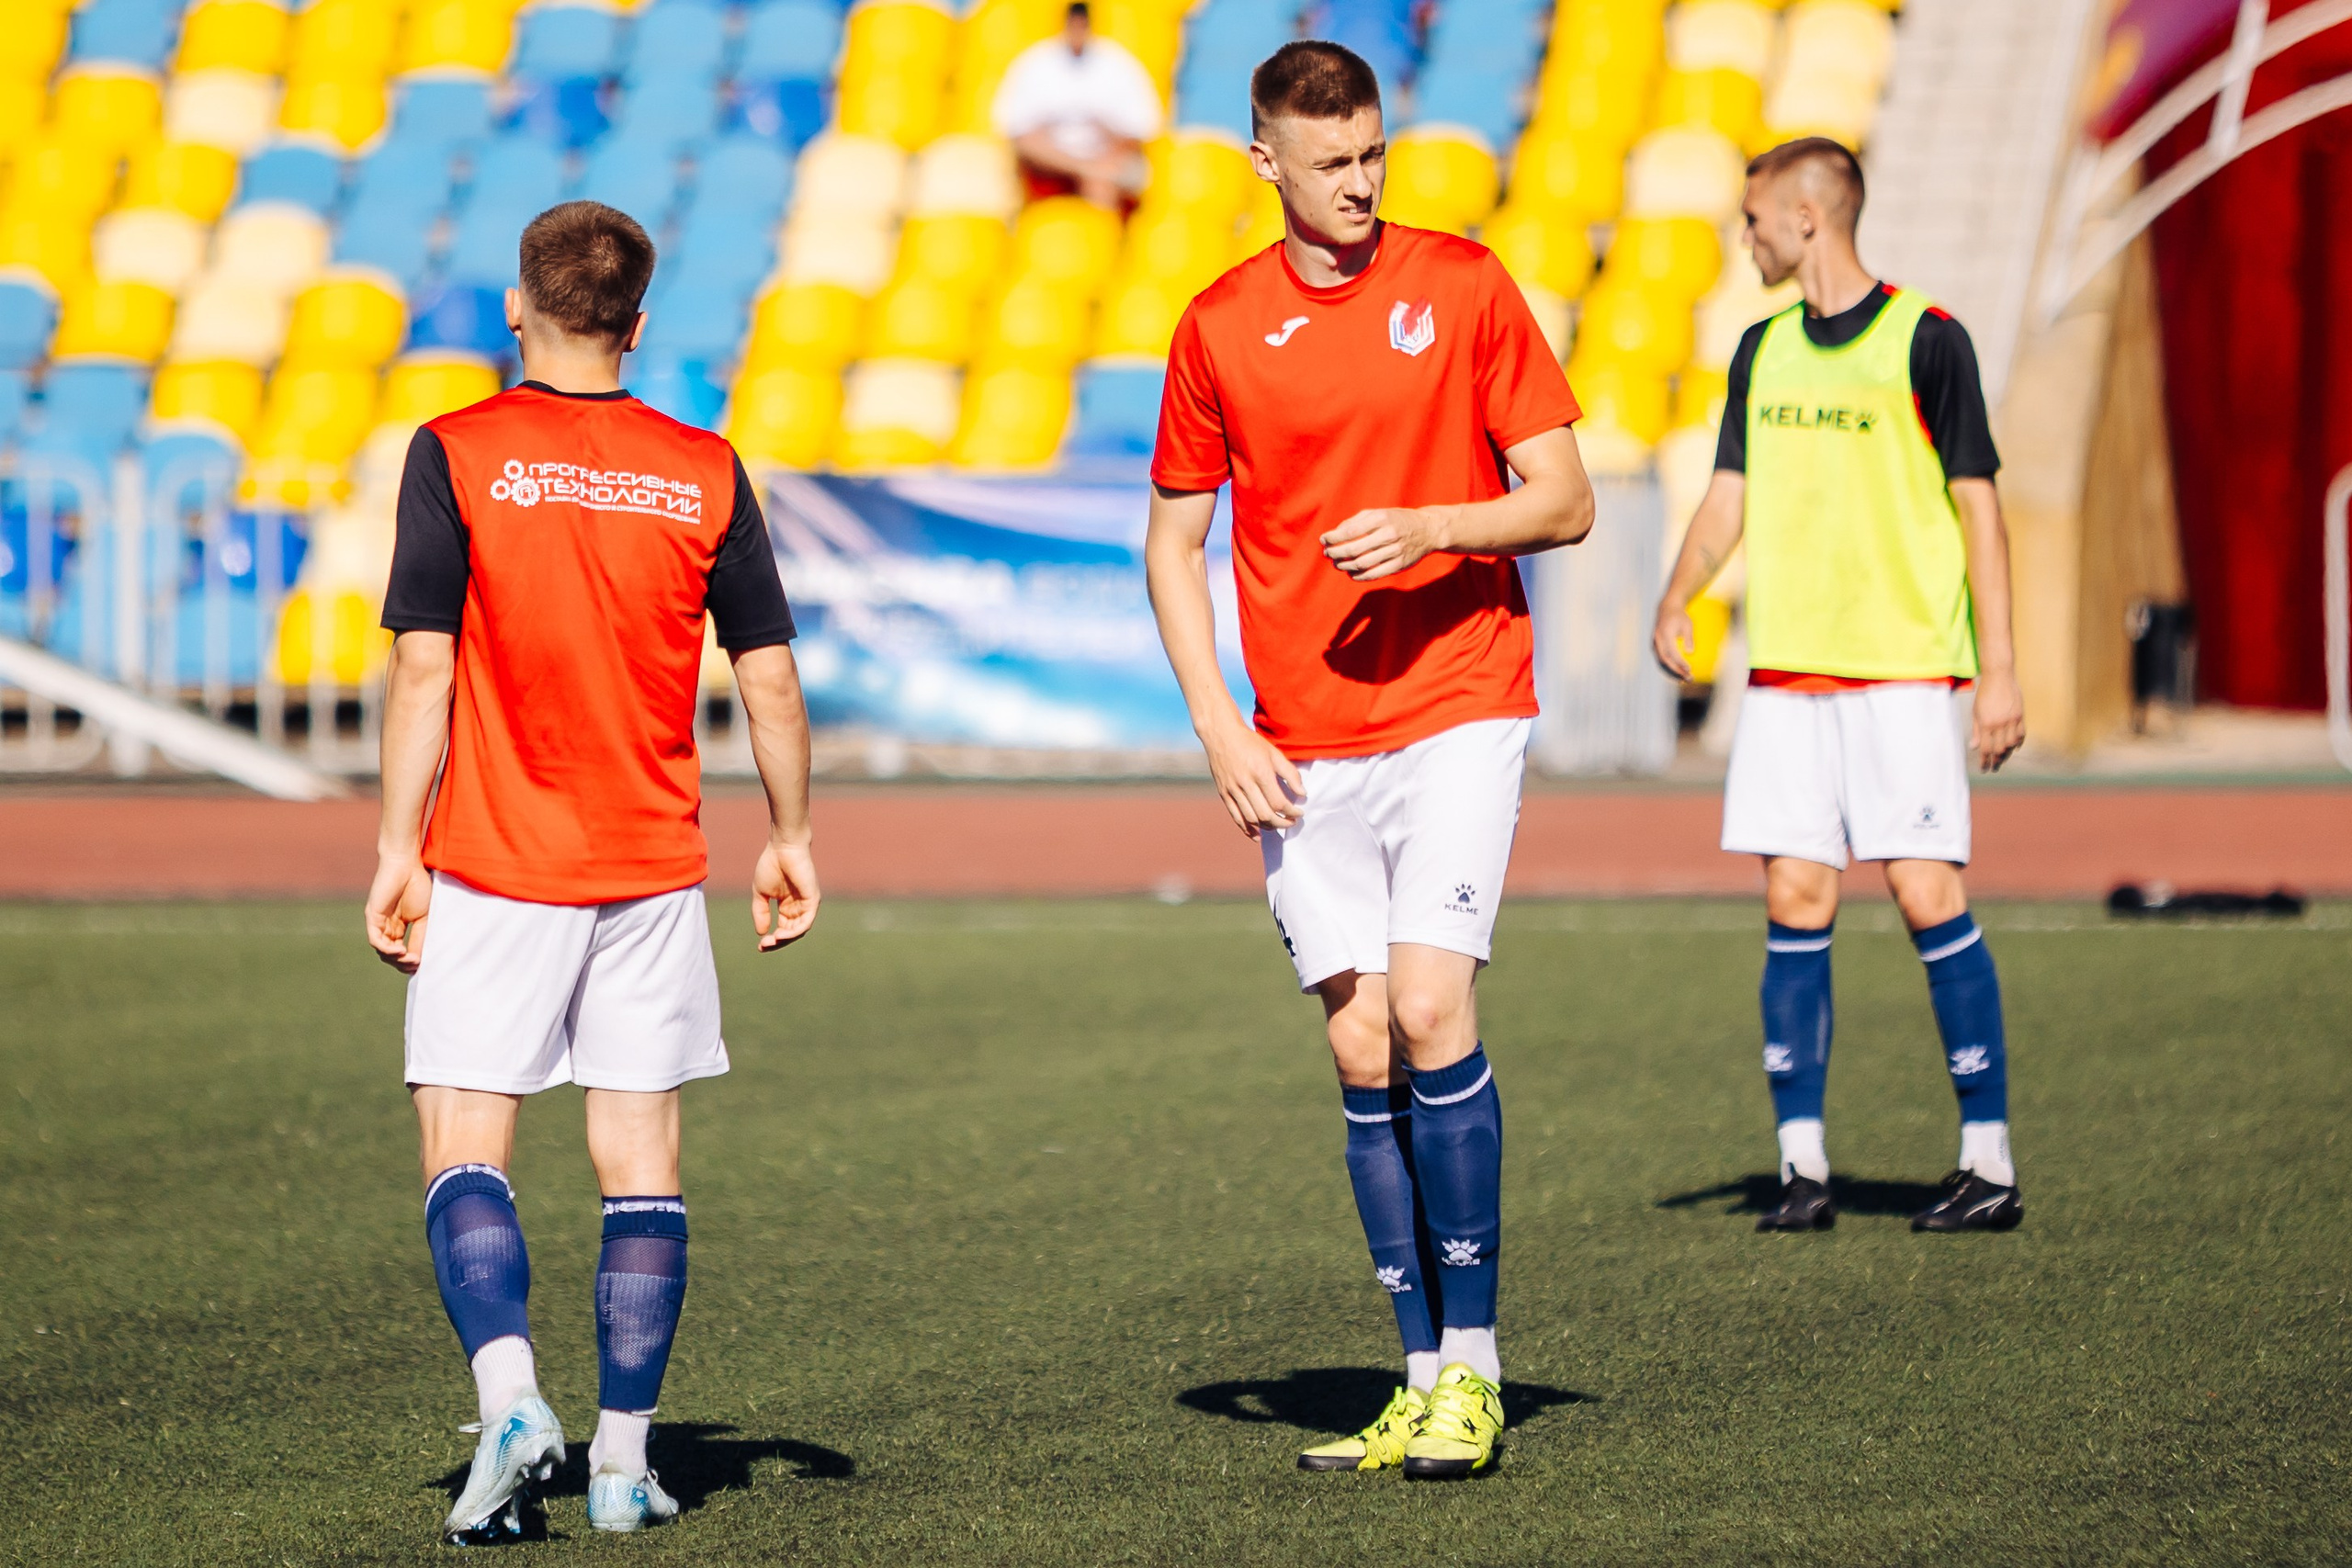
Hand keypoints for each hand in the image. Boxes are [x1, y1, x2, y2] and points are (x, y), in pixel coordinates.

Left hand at [365, 851, 432, 974]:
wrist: (408, 864)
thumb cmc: (419, 885)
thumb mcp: (424, 917)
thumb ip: (420, 937)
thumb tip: (419, 959)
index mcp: (398, 926)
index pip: (400, 951)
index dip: (409, 961)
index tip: (422, 965)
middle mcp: (386, 926)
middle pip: (389, 954)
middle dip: (402, 964)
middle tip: (416, 965)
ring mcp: (378, 921)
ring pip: (382, 950)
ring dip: (396, 959)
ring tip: (411, 958)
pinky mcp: (372, 916)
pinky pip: (376, 939)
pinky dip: (387, 949)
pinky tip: (401, 950)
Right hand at [753, 837, 819, 951]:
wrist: (782, 848)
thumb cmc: (771, 866)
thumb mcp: (761, 894)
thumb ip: (760, 912)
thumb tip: (761, 933)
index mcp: (788, 906)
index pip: (783, 929)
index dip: (772, 940)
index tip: (760, 946)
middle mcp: (799, 907)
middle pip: (791, 932)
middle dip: (777, 942)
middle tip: (764, 946)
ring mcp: (807, 904)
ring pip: (799, 930)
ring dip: (785, 938)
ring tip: (772, 941)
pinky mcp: (813, 900)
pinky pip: (806, 921)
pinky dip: (795, 930)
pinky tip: (782, 934)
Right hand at [1201, 713, 1304, 839]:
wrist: (1221, 735)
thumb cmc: (1250, 743)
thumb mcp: (1274, 753)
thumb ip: (1290, 773)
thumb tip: (1302, 793)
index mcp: (1260, 772)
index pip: (1279, 802)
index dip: (1292, 812)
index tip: (1299, 812)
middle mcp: (1245, 783)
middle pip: (1266, 814)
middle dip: (1282, 823)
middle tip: (1292, 822)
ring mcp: (1232, 790)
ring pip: (1251, 819)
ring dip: (1267, 827)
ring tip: (1278, 825)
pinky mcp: (1224, 794)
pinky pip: (1236, 817)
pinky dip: (1247, 829)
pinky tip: (1258, 835)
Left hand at [1321, 507, 1444, 581]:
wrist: (1428, 530)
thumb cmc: (1396, 520)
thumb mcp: (1378, 513)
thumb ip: (1355, 521)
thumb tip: (1334, 534)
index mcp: (1381, 518)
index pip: (1350, 531)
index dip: (1333, 538)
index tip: (1323, 540)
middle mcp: (1389, 534)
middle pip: (1354, 549)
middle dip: (1335, 553)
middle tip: (1327, 554)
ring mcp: (1395, 551)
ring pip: (1362, 563)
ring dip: (1345, 566)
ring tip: (1337, 564)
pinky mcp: (1400, 565)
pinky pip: (1374, 574)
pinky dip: (1358, 576)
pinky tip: (1351, 573)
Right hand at [1652, 601, 1695, 680]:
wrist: (1666, 609)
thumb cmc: (1679, 616)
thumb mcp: (1687, 624)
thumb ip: (1688, 638)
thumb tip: (1690, 652)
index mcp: (1664, 634)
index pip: (1671, 652)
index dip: (1679, 662)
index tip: (1689, 669)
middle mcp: (1657, 641)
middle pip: (1666, 660)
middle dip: (1676, 671)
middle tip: (1689, 678)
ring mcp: (1655, 644)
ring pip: (1662, 662)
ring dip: (1672, 672)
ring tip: (1684, 680)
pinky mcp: (1656, 647)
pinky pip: (1662, 660)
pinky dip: (1669, 668)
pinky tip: (1678, 673)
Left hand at [1971, 669, 2025, 771]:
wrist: (1999, 676)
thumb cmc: (1984, 694)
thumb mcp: (1976, 712)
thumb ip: (1976, 731)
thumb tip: (1973, 748)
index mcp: (1986, 724)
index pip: (1985, 748)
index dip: (1985, 761)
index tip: (1984, 768)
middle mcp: (1999, 724)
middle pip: (1999, 749)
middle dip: (1996, 760)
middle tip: (1994, 767)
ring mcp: (2011, 720)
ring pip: (2012, 744)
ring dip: (2007, 753)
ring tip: (2003, 758)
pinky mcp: (2020, 715)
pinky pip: (2021, 734)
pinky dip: (2018, 742)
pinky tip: (2014, 746)